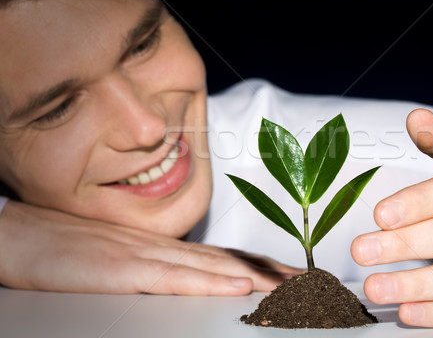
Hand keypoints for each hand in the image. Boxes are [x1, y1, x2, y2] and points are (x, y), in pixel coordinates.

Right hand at [0, 200, 299, 294]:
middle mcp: (161, 247)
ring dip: (257, 276)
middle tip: (313, 283)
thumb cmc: (64, 250)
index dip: (262, 266)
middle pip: (229, 260)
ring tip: (295, 287)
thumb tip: (187, 283)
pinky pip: (174, 276)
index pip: (223, 257)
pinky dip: (211, 281)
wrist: (18, 236)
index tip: (294, 276)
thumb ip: (154, 272)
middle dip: (274, 274)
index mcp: (161, 247)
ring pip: (213, 266)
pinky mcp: (121, 271)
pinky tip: (238, 286)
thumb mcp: (117, 261)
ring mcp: (143, 256)